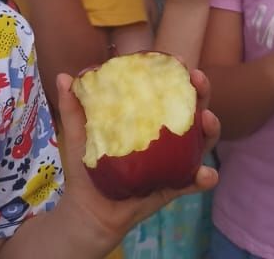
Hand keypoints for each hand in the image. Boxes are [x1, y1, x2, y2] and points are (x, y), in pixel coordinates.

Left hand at [51, 70, 220, 245]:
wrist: (88, 211)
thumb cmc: (85, 169)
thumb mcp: (78, 136)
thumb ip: (73, 108)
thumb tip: (63, 76)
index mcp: (147, 119)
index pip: (167, 92)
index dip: (176, 75)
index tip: (179, 61)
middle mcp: (166, 137)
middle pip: (192, 110)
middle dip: (202, 93)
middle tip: (198, 80)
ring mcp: (174, 160)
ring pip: (202, 142)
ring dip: (211, 129)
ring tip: (208, 119)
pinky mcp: (174, 186)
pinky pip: (194, 182)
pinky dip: (205, 177)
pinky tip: (207, 174)